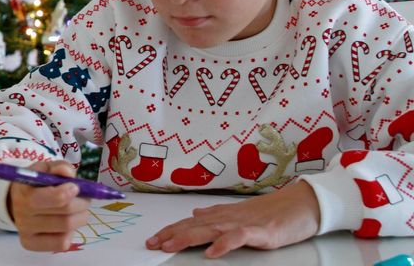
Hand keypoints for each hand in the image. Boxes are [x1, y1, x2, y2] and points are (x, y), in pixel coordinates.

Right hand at [7, 159, 91, 251]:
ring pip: (66, 228)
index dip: (71, 192)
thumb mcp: (46, 169)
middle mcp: (22, 213)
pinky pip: (61, 243)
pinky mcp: (30, 244)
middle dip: (82, 204)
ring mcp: (25, 231)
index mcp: (24, 191)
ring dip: (80, 217)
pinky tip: (67, 224)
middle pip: (66, 214)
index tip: (75, 187)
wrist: (17, 200)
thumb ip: (59, 167)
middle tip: (84, 198)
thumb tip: (68, 174)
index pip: (57, 198)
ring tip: (78, 210)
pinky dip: (70, 233)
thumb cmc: (36, 183)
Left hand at [146, 180, 320, 257]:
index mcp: (223, 215)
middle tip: (152, 243)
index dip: (171, 230)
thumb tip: (195, 214)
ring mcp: (244, 223)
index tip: (153, 238)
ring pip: (210, 230)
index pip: (191, 223)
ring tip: (170, 246)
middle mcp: (229, 217)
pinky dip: (223, 244)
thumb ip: (217, 214)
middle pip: (194, 226)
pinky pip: (238, 238)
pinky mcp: (261, 232)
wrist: (303, 203)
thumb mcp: (240, 213)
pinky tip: (211, 252)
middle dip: (171, 235)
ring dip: (187, 238)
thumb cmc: (274, 210)